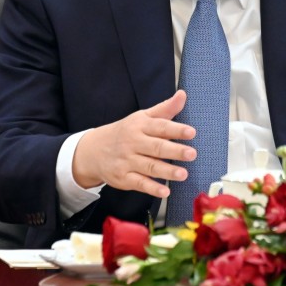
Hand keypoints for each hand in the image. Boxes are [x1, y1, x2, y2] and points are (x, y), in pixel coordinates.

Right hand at [72, 90, 195, 197]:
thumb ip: (165, 109)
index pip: (160, 126)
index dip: (176, 129)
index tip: (191, 132)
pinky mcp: (124, 178)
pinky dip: (152, 188)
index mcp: (140, 126)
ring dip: (167, 171)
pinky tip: (165, 191)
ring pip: (150, 166)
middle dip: (175, 150)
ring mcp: (127, 161)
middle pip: (156, 147)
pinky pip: (140, 183)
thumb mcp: (143, 117)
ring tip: (183, 174)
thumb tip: (182, 94)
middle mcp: (133, 143)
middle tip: (192, 153)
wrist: (93, 150)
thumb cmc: (126, 132)